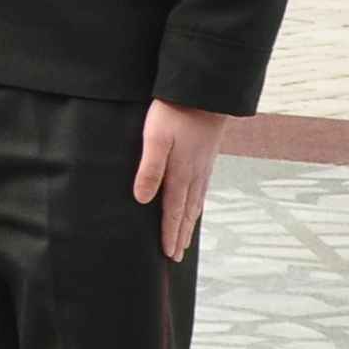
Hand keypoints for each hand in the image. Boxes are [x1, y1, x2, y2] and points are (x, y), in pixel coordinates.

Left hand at [133, 101, 230, 260]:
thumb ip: (149, 169)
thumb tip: (142, 199)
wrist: (204, 92)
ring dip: (189, 223)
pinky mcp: (207, 157)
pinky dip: (198, 205)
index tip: (168, 253)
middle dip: (180, 235)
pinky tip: (196, 205)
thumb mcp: (155, 138)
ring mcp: (203, 167)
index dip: (169, 233)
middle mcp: (194, 175)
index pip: (172, 212)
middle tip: (176, 256)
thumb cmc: (175, 112)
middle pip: (186, 213)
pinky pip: (202, 190)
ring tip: (185, 238)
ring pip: (196, 203)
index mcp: (180, 174)